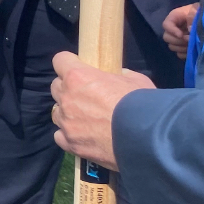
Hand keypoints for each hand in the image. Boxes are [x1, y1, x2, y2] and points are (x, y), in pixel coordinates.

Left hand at [50, 51, 155, 169]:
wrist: (146, 138)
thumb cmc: (141, 103)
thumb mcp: (134, 79)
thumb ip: (119, 75)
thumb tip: (118, 75)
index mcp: (77, 77)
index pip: (60, 60)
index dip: (69, 62)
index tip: (78, 67)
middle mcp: (66, 98)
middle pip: (56, 86)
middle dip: (68, 88)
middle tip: (85, 94)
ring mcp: (66, 122)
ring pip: (57, 112)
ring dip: (68, 112)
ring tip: (85, 118)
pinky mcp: (70, 143)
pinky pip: (60, 136)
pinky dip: (69, 134)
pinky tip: (82, 136)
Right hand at [162, 3, 198, 59]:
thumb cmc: (202, 11)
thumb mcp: (197, 10)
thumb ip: (193, 17)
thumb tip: (190, 29)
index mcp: (174, 18)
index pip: (166, 25)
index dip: (172, 31)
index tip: (181, 35)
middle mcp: (173, 29)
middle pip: (166, 37)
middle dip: (178, 40)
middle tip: (189, 40)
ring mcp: (177, 39)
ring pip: (172, 46)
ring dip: (182, 47)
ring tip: (193, 44)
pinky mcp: (183, 46)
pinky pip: (179, 54)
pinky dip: (185, 53)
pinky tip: (193, 50)